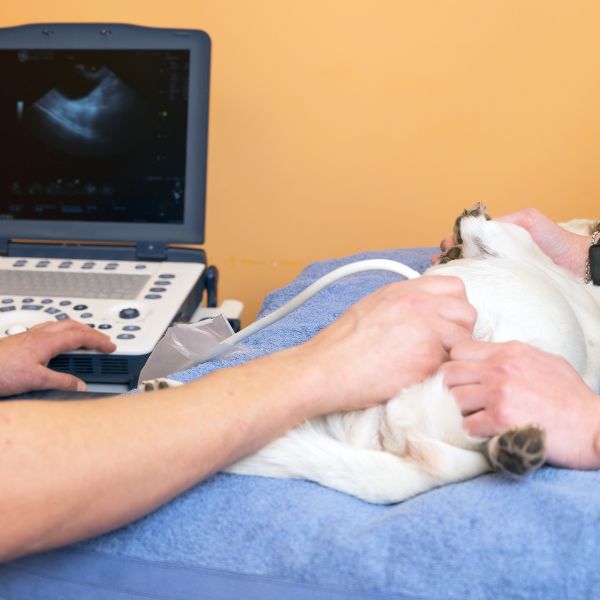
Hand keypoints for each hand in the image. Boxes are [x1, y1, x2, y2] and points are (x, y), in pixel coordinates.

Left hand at [0, 320, 115, 395]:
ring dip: (76, 330)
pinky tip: (56, 344)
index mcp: (47, 341)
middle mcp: (39, 334)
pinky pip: (47, 330)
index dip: (98, 340)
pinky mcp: (20, 341)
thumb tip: (80, 385)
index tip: (110, 346)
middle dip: (91, 331)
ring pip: (59, 325)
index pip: (81, 336)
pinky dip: (60, 333)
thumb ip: (61, 382)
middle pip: (72, 325)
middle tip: (102, 340)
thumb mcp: (35, 381)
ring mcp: (29, 336)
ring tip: (84, 339)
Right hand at [297, 275, 476, 414]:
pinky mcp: (428, 357)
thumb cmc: (341, 346)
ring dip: (451, 354)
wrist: (325, 369)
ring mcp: (425, 328)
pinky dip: (439, 373)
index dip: (453, 308)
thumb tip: (424, 314)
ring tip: (426, 365)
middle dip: (459, 332)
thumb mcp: (372, 307)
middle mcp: (418, 303)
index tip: (443, 324)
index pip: (454, 287)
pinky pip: (450, 364)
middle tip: (439, 348)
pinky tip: (417, 377)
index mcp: (403, 290)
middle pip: (466, 312)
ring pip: (464, 340)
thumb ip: (403, 305)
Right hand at [434, 207, 589, 276]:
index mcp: (495, 240)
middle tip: (439, 260)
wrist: (577, 265)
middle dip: (446, 257)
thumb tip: (476, 227)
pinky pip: (482, 287)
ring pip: (468, 272)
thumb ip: (504, 219)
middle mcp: (492, 257)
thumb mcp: (528, 220)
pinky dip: (467, 286)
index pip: (466, 239)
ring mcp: (496, 274)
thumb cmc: (555, 240)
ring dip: (452, 271)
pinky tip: (457, 287)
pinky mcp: (503, 290)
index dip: (452, 240)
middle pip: (461, 256)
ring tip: (441, 272)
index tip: (446, 245)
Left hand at [440, 340, 599, 468]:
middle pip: (448, 373)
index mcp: (509, 351)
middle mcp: (500, 369)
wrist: (594, 427)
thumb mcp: (544, 362)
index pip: (459, 350)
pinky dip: (473, 432)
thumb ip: (512, 357)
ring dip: (461, 412)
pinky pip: (467, 425)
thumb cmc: (571, 398)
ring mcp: (499, 393)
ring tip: (476, 419)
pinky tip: (487, 433)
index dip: (457, 366)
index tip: (465, 380)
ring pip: (453, 399)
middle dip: (451, 389)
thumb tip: (488, 358)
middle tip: (463, 402)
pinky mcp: (501, 419)